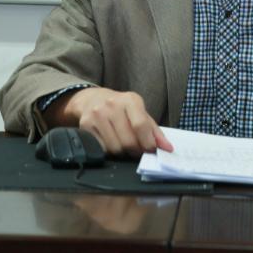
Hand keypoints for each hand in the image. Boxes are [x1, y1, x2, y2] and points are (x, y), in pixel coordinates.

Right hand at [50, 87, 172, 158]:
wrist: (93, 99)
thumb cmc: (121, 108)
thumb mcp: (140, 112)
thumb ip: (154, 131)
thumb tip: (167, 148)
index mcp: (130, 100)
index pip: (141, 125)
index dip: (148, 143)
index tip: (151, 150)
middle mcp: (112, 105)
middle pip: (128, 141)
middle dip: (136, 151)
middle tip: (137, 151)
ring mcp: (97, 114)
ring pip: (115, 148)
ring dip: (122, 152)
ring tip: (123, 145)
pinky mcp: (85, 125)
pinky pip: (102, 149)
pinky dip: (109, 151)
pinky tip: (111, 142)